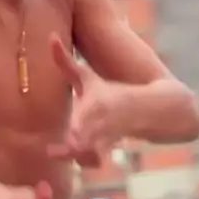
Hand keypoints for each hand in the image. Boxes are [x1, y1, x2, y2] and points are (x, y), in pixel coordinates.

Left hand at [47, 34, 129, 164]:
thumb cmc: (109, 90)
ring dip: (79, 156)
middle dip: (76, 147)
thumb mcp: (88, 76)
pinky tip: (80, 160)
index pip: (90, 115)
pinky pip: (97, 159)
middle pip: (89, 139)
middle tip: (59, 150)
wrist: (149, 107)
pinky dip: (90, 162)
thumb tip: (50, 37)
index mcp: (98, 102)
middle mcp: (104, 121)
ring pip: (92, 152)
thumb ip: (65, 61)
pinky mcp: (110, 146)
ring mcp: (108, 136)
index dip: (81, 126)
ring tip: (60, 153)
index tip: (72, 136)